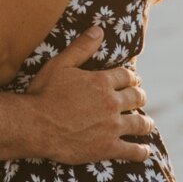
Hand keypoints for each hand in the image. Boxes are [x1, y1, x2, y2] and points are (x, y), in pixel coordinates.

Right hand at [26, 26, 153, 164]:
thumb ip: (81, 47)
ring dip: (146, 123)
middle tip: (139, 99)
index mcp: (101, 82)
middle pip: (137, 98)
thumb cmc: (43, 93)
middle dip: (139, 97)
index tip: (133, 80)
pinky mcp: (107, 148)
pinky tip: (144, 151)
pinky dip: (141, 151)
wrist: (35, 125)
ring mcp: (111, 127)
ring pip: (139, 123)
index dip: (131, 77)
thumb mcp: (60, 64)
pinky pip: (132, 151)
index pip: (127, 76)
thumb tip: (98, 30)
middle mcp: (111, 103)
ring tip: (147, 124)